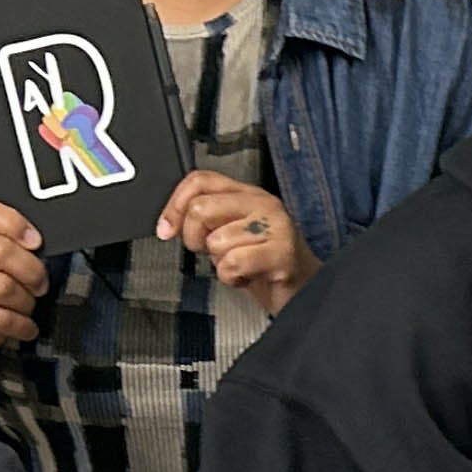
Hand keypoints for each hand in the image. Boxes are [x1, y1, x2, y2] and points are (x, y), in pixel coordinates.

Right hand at [0, 198, 46, 380]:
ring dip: (26, 302)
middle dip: (32, 272)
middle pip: (1, 251)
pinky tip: (25, 328)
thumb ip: (12, 251)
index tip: (35, 242)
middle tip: (39, 286)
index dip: (13, 222)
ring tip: (26, 308)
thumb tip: (43, 251)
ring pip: (3, 287)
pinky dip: (21, 325)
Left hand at [160, 173, 317, 315]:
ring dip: (220, 263)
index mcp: (247, 194)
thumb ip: (205, 220)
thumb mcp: (230, 233)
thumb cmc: (264, 264)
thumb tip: (170, 221)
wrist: (305, 290)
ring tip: (240, 265)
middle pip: (201, 209)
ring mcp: (275, 227)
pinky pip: (233, 264)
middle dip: (195, 239)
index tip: (166, 229)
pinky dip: (232, 278)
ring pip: (216, 241)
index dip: (175, 205)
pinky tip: (247, 276)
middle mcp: (263, 204)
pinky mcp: (281, 253)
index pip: (200, 180)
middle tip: (212, 253)